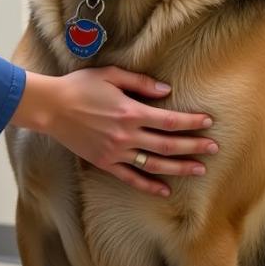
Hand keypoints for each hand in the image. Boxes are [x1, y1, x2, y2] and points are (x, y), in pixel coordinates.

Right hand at [11, 66, 218, 196]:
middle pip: (168, 144)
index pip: (169, 120)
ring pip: (155, 164)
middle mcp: (127, 135)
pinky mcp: (104, 162)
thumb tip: (165, 91)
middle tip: (214, 148)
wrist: (50, 106)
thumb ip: (139, 83)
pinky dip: (149, 186)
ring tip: (199, 169)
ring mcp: (116, 151)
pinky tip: (165, 190)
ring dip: (180, 167)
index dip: (191, 122)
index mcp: (130, 112)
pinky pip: (131, 178)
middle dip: (194, 146)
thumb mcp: (109, 75)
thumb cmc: (78, 86)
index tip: (208, 122)